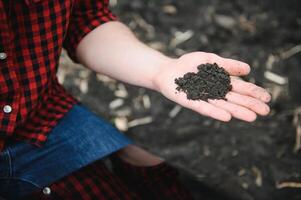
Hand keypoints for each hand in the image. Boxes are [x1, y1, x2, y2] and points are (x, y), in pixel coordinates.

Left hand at [153, 52, 270, 121]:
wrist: (168, 70)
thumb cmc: (188, 64)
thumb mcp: (210, 60)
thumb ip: (227, 64)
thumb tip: (247, 69)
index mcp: (221, 82)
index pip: (241, 88)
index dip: (253, 93)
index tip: (267, 98)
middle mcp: (215, 92)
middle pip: (235, 99)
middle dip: (250, 105)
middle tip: (266, 112)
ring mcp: (204, 98)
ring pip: (223, 106)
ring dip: (237, 111)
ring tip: (252, 117)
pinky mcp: (191, 102)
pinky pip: (205, 108)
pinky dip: (215, 112)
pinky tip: (227, 116)